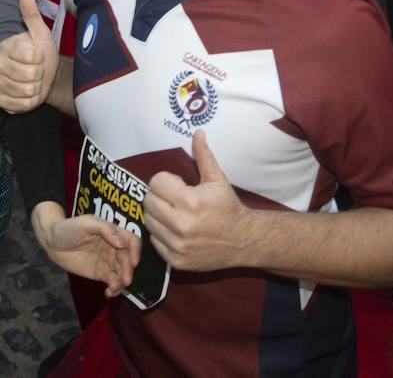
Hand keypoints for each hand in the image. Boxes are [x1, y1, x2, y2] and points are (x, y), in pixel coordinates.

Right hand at [0, 0, 57, 112]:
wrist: (43, 78)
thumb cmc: (42, 54)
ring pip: (26, 91)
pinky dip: (29, 102)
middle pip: (30, 75)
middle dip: (39, 75)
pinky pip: (20, 105)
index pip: (31, 56)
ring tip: (33, 82)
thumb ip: (31, 14)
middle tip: (36, 71)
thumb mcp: (41, 34)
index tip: (38, 56)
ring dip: (36, 89)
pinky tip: (27, 94)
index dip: (40, 58)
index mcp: (6, 46)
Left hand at [32, 203, 140, 296]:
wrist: (52, 242)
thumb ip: (104, 229)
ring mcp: (108, 261)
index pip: (132, 241)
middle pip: (128, 260)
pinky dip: (114, 289)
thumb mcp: (85, 223)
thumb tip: (121, 243)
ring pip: (122, 273)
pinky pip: (113, 282)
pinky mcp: (101, 273)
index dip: (135, 251)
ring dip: (122, 282)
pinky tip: (109, 293)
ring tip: (113, 288)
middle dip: (128, 271)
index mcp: (113, 233)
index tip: (133, 262)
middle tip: (125, 281)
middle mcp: (114, 247)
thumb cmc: (68, 227)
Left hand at [143, 130, 245, 271]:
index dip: (166, 181)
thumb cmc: (228, 207)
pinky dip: (161, 234)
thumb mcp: (217, 179)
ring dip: (158, 215)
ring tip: (174, 213)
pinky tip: (176, 230)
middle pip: (148, 202)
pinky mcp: (175, 260)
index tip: (179, 185)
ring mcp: (177, 245)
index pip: (155, 183)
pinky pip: (154, 241)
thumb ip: (203, 155)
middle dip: (159, 197)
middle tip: (175, 199)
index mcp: (190, 201)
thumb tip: (197, 132)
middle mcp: (181, 225)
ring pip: (148, 221)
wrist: (243, 241)